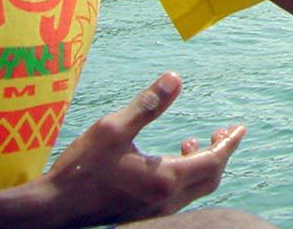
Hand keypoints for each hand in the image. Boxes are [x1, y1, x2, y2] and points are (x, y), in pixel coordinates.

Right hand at [43, 73, 244, 225]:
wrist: (52, 210)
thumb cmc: (81, 167)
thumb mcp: (113, 128)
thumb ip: (148, 104)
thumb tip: (175, 78)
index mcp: (165, 179)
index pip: (213, 160)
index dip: (229, 143)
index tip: (241, 128)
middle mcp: (166, 200)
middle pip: (211, 178)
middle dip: (220, 153)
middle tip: (220, 131)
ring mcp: (155, 213)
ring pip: (196, 190)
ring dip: (202, 165)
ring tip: (192, 141)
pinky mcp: (143, 215)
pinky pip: (179, 197)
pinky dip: (185, 176)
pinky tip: (169, 159)